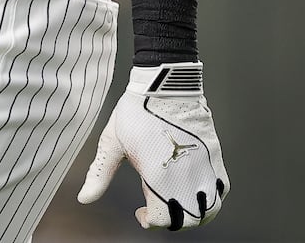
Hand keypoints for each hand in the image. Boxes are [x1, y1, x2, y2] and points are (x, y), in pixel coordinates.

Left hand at [77, 63, 228, 230]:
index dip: (150, 221)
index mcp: (158, 176)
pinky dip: (211, 198)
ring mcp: (203, 166)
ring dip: (195, 214)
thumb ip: (99, 174)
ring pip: (210, 208)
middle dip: (172, 220)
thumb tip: (84, 198)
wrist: (165, 82)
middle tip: (157, 210)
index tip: (141, 213)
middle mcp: (185, 176)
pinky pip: (221, 188)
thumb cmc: (135, 110)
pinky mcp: (214, 155)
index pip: (162, 219)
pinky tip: (194, 190)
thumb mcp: (112, 142)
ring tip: (178, 205)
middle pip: (189, 219)